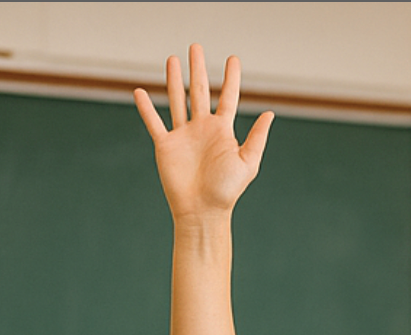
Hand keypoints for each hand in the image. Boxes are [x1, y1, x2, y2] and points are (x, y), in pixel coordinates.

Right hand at [134, 45, 272, 220]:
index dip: (231, 79)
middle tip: (196, 47)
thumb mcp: (247, 163)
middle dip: (198, 69)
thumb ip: (257, 138)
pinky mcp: (166, 145)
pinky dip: (146, 108)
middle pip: (199, 91)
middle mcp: (203, 129)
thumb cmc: (227, 191)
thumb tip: (269, 113)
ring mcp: (183, 135)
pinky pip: (154, 122)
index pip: (228, 98)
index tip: (233, 59)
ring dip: (174, 80)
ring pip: (177, 100)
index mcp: (223, 132)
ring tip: (172, 59)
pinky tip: (140, 92)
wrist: (203, 211)